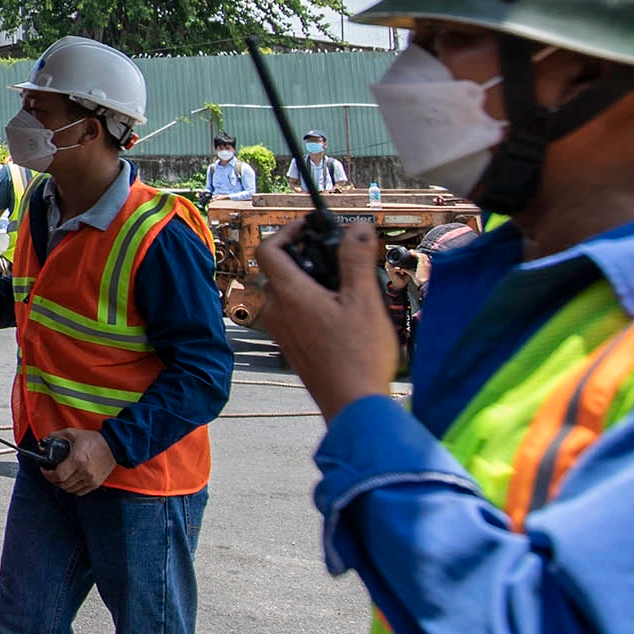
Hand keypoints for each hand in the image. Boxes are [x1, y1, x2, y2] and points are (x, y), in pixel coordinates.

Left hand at [44, 429, 115, 494]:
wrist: (113, 445)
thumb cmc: (93, 440)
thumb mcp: (73, 433)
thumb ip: (57, 436)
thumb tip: (44, 441)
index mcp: (77, 460)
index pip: (58, 475)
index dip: (48, 475)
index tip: (44, 470)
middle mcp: (84, 472)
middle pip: (62, 484)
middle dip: (53, 479)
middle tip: (50, 473)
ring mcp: (91, 479)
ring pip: (70, 489)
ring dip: (62, 485)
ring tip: (59, 477)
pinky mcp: (96, 483)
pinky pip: (80, 492)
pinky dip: (72, 488)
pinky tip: (70, 481)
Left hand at [254, 220, 398, 419]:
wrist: (352, 405)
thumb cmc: (357, 357)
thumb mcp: (364, 300)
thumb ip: (357, 260)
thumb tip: (357, 228)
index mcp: (289, 294)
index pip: (269, 249)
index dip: (286, 232)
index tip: (308, 229)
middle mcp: (277, 311)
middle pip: (278, 270)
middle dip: (304, 257)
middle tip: (335, 257)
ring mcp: (281, 331)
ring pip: (286, 293)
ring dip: (308, 282)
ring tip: (342, 286)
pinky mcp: (291, 346)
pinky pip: (292, 314)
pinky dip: (308, 304)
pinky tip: (339, 313)